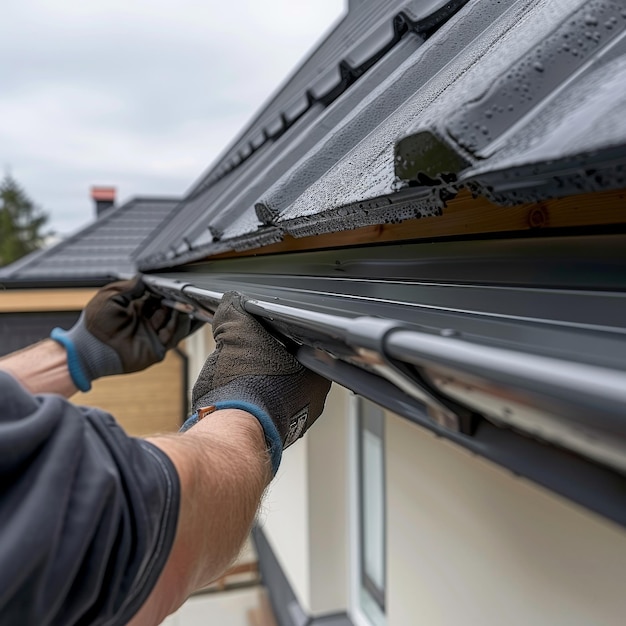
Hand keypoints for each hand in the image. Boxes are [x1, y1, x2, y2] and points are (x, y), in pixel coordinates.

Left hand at [51, 277, 199, 390]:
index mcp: (135, 309)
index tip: (168, 284)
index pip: (156, 297)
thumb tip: (143, 278)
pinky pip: (172, 336)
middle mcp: (146, 322)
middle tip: (178, 291)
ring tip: (179, 301)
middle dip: (173, 299)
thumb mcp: (109, 296)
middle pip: (168, 308)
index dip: (163, 291)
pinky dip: (176, 324)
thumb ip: (128, 287)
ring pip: (174, 321)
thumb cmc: (94, 325)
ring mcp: (152, 336)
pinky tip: (176, 313)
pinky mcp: (157, 349)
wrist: (90, 349)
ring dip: (178, 311)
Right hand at [187, 291, 330, 473]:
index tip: (263, 333)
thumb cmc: (246, 387)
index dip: (281, 336)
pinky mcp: (272, 440)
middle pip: (288, 371)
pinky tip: (233, 398)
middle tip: (245, 355)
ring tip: (235, 377)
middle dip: (266, 362)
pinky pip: (263, 413)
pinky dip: (250, 405)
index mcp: (316, 374)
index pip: (303, 346)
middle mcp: (312, 403)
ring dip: (256, 384)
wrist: (231, 433)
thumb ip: (234, 313)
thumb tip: (230, 302)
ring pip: (275, 394)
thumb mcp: (237, 335)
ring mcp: (294, 425)